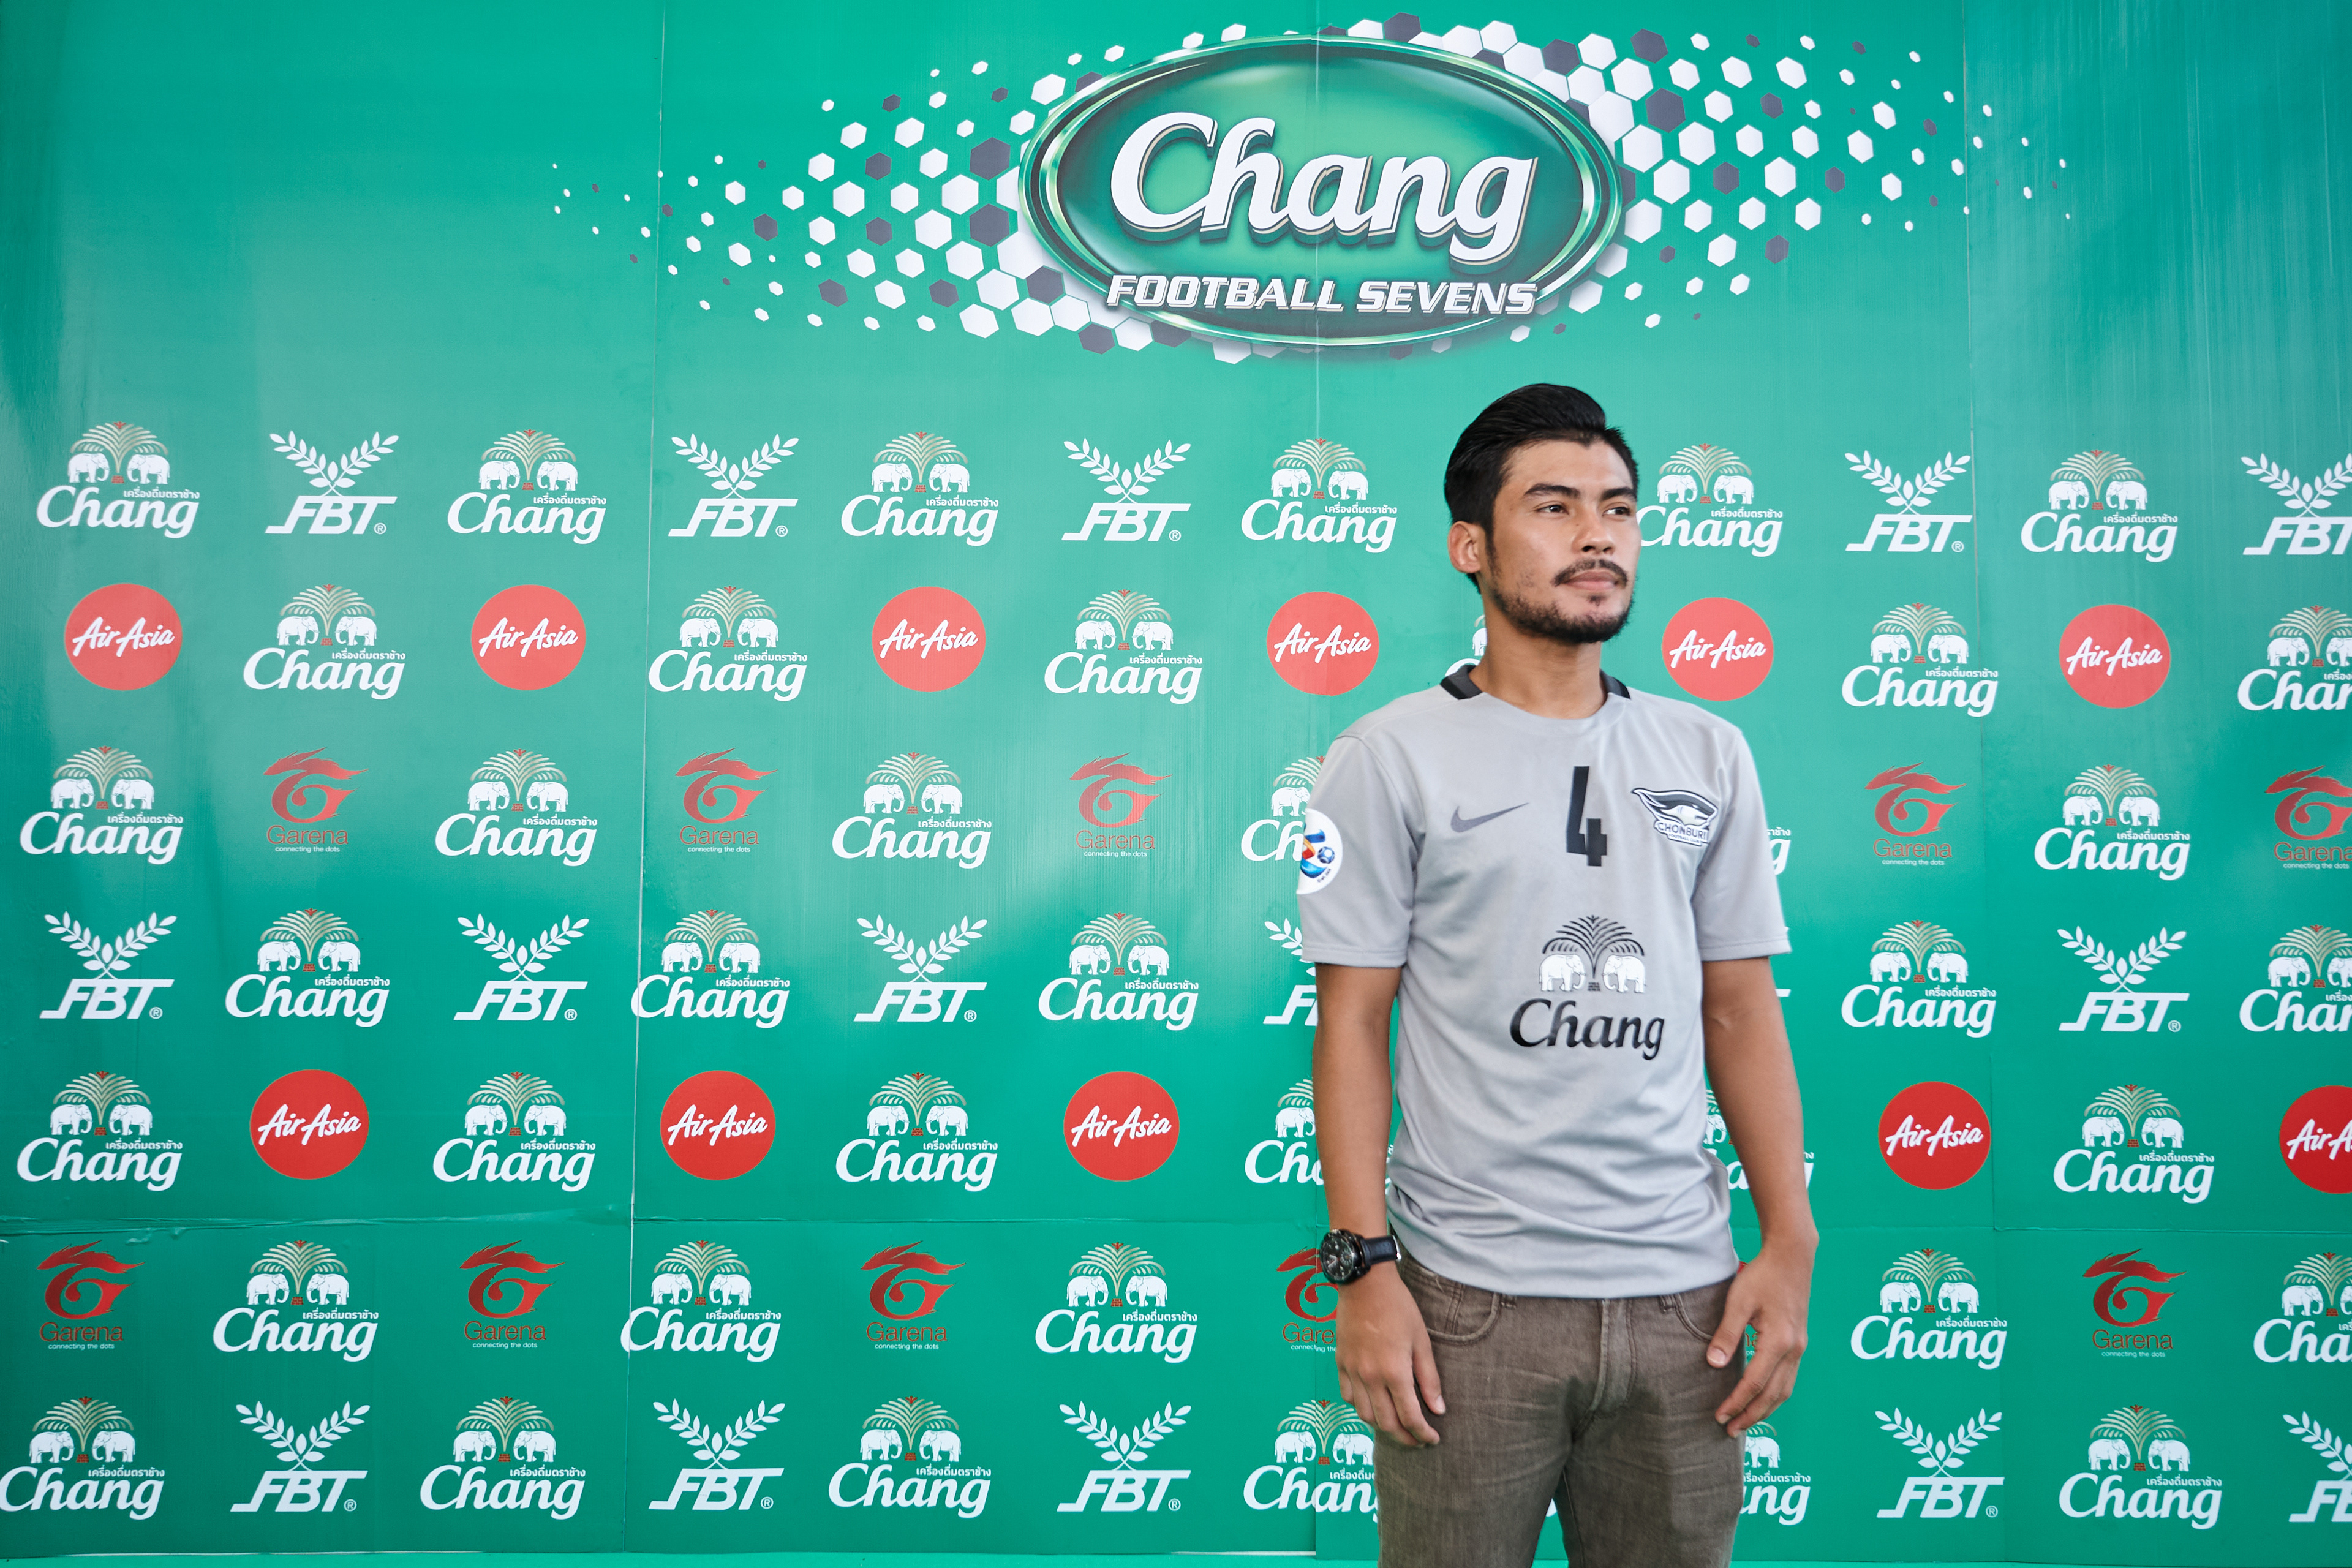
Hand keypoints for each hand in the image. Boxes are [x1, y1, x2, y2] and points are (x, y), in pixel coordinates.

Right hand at [1335, 1265, 1444, 1445]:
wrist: (1364, 1283)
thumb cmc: (1398, 1307)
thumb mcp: (1421, 1341)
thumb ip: (1429, 1378)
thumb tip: (1438, 1409)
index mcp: (1394, 1372)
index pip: (1410, 1416)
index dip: (1423, 1434)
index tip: (1433, 1440)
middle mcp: (1370, 1377)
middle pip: (1386, 1423)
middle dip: (1405, 1437)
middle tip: (1418, 1441)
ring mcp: (1352, 1371)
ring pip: (1364, 1414)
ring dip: (1382, 1426)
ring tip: (1397, 1426)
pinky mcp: (1340, 1362)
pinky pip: (1348, 1396)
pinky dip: (1361, 1407)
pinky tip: (1372, 1404)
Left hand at [1707, 1240, 1812, 1435]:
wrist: (1792, 1257)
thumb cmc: (1762, 1276)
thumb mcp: (1738, 1302)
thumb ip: (1726, 1334)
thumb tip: (1713, 1364)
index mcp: (1779, 1342)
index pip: (1754, 1384)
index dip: (1736, 1403)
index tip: (1719, 1416)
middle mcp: (1794, 1349)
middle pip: (1773, 1395)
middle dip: (1751, 1416)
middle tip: (1730, 1431)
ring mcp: (1800, 1347)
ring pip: (1785, 1390)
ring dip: (1765, 1410)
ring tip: (1745, 1422)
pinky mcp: (1799, 1342)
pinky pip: (1789, 1378)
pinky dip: (1775, 1395)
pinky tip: (1762, 1399)